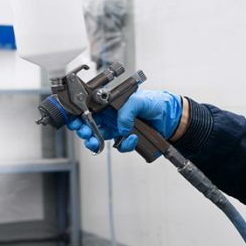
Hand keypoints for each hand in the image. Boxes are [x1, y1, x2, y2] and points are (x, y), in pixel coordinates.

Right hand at [65, 89, 182, 153]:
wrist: (171, 117)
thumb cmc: (156, 103)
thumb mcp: (140, 99)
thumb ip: (128, 110)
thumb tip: (121, 126)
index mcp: (111, 103)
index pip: (89, 107)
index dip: (79, 114)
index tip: (75, 120)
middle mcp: (111, 115)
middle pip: (89, 124)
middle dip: (83, 130)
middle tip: (84, 133)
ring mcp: (117, 128)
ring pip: (98, 137)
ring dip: (94, 141)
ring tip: (94, 142)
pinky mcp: (126, 139)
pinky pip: (118, 146)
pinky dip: (123, 145)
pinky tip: (131, 138)